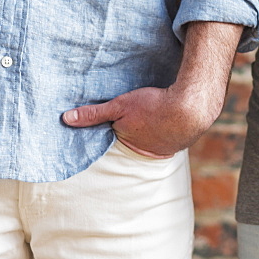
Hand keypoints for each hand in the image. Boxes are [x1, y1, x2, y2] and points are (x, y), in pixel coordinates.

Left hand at [62, 82, 220, 157]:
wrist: (192, 106)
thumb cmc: (154, 106)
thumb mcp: (120, 106)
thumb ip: (94, 113)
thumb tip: (66, 119)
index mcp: (130, 145)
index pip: (117, 137)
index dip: (117, 126)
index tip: (119, 119)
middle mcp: (149, 153)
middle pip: (137, 140)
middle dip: (136, 131)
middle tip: (140, 116)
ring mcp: (168, 148)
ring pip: (156, 139)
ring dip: (155, 130)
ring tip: (154, 117)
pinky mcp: (184, 140)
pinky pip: (173, 135)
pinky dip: (170, 127)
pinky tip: (171, 117)